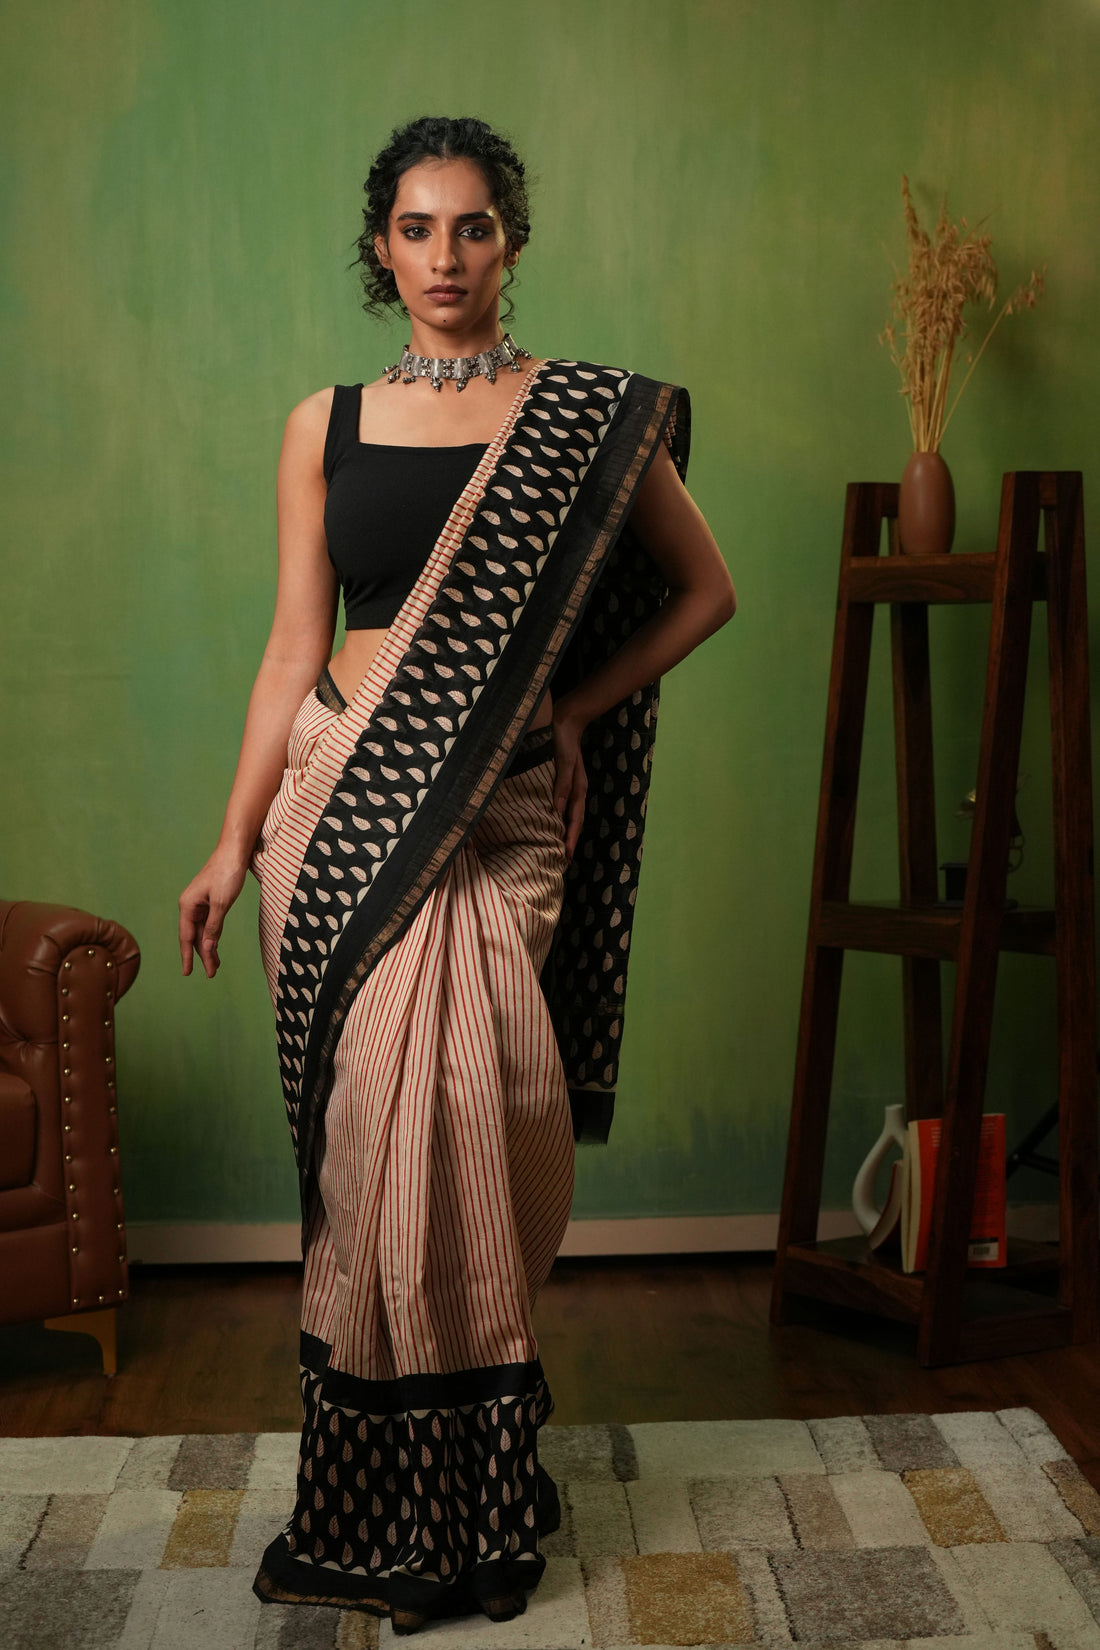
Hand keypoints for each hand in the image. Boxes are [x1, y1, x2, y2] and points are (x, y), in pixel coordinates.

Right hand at [179, 850, 247, 977]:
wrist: (235, 851)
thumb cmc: (227, 873)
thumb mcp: (221, 903)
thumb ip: (213, 927)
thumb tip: (206, 947)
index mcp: (187, 905)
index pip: (186, 936)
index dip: (188, 956)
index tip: (187, 973)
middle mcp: (190, 906)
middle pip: (195, 936)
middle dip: (202, 956)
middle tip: (211, 974)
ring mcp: (200, 903)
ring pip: (203, 931)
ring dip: (209, 948)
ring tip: (216, 966)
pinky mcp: (210, 901)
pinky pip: (210, 923)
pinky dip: (213, 936)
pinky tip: (216, 947)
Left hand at [551, 706, 587, 860]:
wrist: (565, 721)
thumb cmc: (562, 741)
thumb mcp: (563, 762)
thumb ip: (561, 785)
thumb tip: (556, 810)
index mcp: (578, 789)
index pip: (575, 820)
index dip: (570, 839)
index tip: (565, 857)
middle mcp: (576, 791)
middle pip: (573, 822)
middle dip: (568, 842)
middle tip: (561, 862)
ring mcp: (569, 787)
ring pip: (567, 816)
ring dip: (563, 832)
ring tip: (556, 849)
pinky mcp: (562, 782)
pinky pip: (561, 806)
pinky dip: (556, 819)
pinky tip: (549, 824)